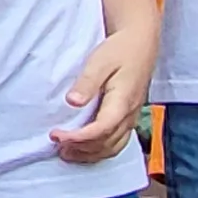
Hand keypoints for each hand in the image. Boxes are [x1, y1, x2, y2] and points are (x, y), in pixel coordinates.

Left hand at [50, 20, 157, 162]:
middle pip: (106, 143)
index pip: (101, 129)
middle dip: (80, 149)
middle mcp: (129, 114)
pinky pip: (117, 143)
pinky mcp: (129, 118)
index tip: (56, 135)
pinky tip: (85, 150)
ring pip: (113, 147)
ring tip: (66, 153)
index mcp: (123, 101)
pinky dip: (100, 151)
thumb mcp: (100, 60)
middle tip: (56, 145)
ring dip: (89, 154)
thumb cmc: (120, 50)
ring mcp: (131, 118)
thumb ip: (87, 82)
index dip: (78, 137)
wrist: (141, 43)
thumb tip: (72, 101)